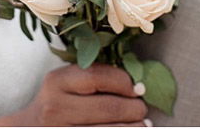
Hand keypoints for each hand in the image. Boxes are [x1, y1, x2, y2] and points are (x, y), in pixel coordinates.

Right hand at [0, 63, 148, 125]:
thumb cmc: (60, 101)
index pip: (99, 77)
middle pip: (109, 108)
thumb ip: (98, 76)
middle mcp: (55, 108)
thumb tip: (138, 85)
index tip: (138, 89)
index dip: (126, 82)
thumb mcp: (69, 82)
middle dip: (135, 109)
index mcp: (58, 82)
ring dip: (135, 127)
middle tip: (142, 109)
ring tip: (143, 124)